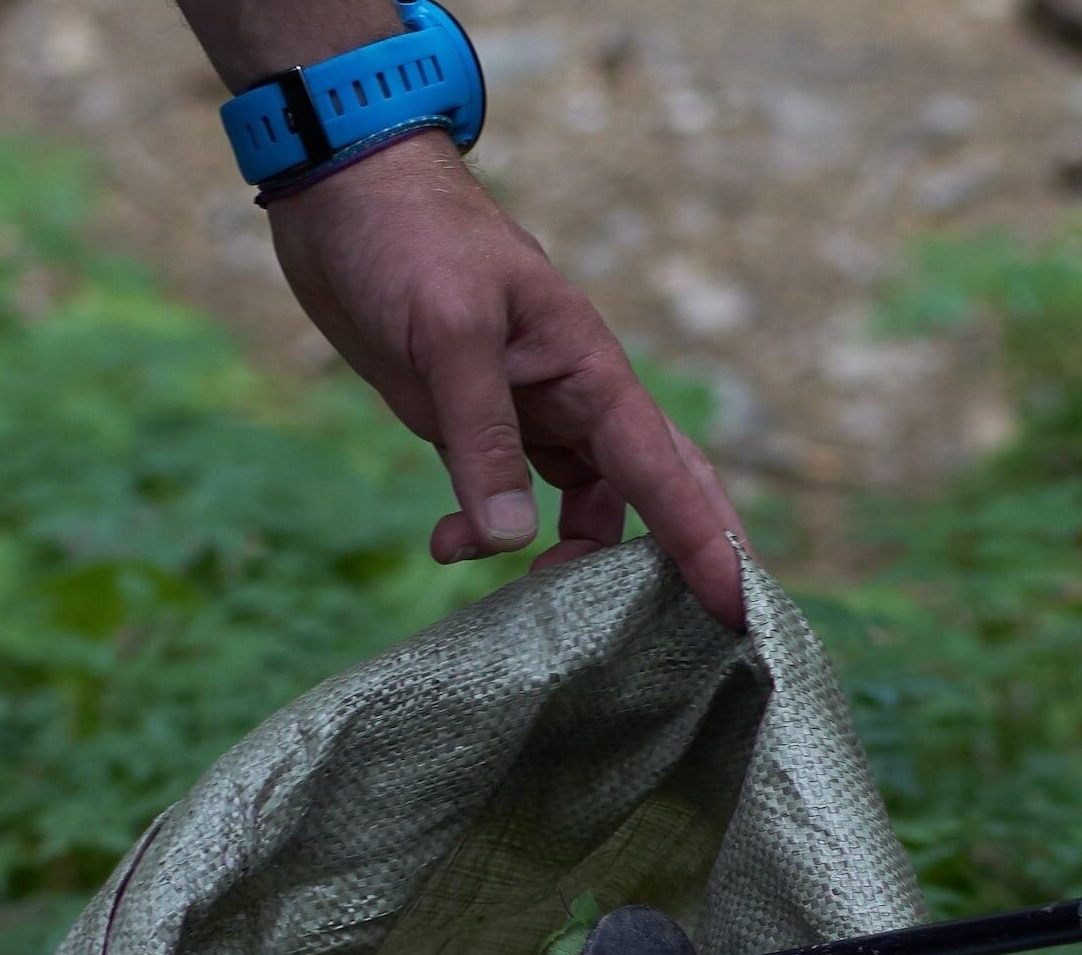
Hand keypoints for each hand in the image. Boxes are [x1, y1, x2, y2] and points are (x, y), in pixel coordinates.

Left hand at [265, 134, 748, 629]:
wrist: (341, 194)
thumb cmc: (409, 238)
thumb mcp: (449, 334)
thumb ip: (480, 438)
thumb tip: (507, 540)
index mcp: (591, 370)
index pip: (665, 472)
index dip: (704, 543)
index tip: (740, 608)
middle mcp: (575, 398)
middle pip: (650, 493)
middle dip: (674, 559)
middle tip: (701, 634)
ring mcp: (530, 412)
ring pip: (581, 506)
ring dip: (563, 561)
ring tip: (525, 600)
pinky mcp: (480, 422)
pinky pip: (510, 496)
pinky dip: (488, 534)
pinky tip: (445, 546)